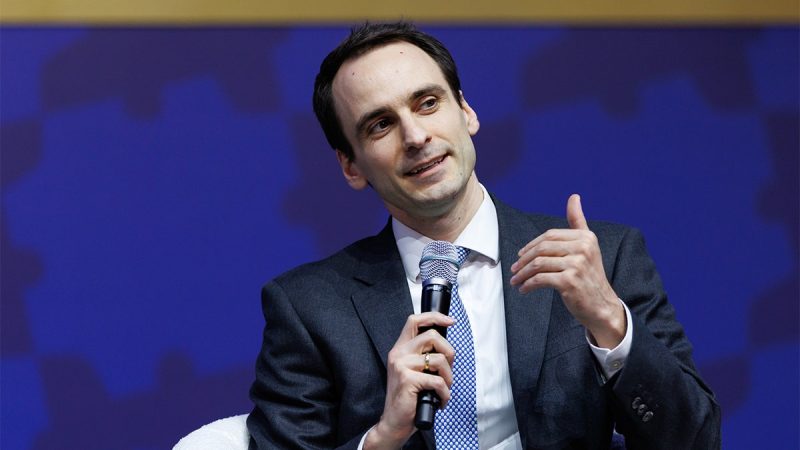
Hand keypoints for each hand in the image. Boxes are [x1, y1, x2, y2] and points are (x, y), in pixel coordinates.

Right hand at [364, 312, 454, 448]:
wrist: (394, 422)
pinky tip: (440, 401)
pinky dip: (445, 394)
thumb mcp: (414, 372)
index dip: (434, 317)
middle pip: (432, 336)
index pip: (414, 320)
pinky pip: (438, 381)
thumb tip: (447, 349)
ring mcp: (401, 366)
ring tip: (444, 390)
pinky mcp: (408, 380)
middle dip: (449, 353)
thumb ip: (424, 357)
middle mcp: (398, 354)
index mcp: (400, 349)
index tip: (450, 321)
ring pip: (438, 360)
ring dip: (449, 377)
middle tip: (448, 372)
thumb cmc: (409, 399)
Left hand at [510, 194, 624, 347]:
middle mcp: (583, 248)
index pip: (550, 236)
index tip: (520, 255)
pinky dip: (528, 284)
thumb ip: (578, 221)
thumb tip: (574, 196)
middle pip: (542, 248)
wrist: (601, 305)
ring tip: (516, 280)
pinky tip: (524, 289)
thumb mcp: (587, 246)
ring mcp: (577, 264)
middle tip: (514, 269)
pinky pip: (540, 279)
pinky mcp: (569, 281)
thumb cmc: (589, 276)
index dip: (532, 245)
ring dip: (522, 273)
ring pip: (538, 264)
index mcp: (586, 237)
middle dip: (523, 260)